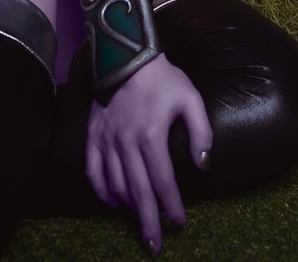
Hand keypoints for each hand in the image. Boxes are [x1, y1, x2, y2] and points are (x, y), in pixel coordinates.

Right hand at [85, 52, 212, 254]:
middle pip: (138, 192)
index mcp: (151, 136)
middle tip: (155, 245)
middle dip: (148, 221)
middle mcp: (126, 144)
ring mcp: (107, 141)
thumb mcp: (190, 98)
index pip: (163, 181)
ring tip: (140, 221)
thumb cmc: (163, 78)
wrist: (127, 55)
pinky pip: (93, 171)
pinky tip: (111, 202)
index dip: (171, 205)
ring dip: (128, 208)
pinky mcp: (93, 135)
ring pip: (116, 185)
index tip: (179, 224)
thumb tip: (204, 165)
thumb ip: (200, 132)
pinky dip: (101, 191)